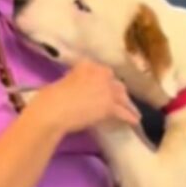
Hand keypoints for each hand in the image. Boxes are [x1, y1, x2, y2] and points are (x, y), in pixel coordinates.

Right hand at [26, 59, 140, 133]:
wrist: (53, 110)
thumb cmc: (50, 98)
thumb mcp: (63, 81)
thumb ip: (75, 80)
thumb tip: (77, 86)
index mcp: (87, 65)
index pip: (102, 72)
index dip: (105, 81)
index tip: (105, 87)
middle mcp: (100, 73)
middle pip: (115, 83)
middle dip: (117, 91)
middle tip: (118, 99)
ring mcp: (107, 89)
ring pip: (122, 96)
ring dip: (126, 103)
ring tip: (131, 110)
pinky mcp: (110, 106)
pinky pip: (123, 112)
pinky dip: (130, 117)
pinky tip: (135, 121)